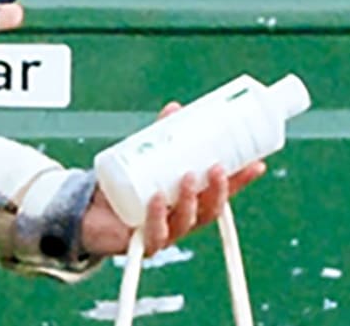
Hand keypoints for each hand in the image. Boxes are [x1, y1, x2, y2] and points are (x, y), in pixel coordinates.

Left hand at [80, 102, 266, 257]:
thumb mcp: (148, 157)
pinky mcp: (142, 240)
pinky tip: (157, 199)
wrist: (92, 214)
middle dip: (218, 190)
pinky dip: (157, 215)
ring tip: (186, 178)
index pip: (223, 191)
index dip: (241, 180)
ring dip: (190, 201)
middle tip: (216, 168)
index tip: (257, 163)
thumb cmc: (129, 186)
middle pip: (210, 210)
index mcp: (191, 200)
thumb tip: (176, 108)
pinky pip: (154, 233)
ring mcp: (164, 232)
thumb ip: (162, 135)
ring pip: (186, 222)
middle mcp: (183, 218)